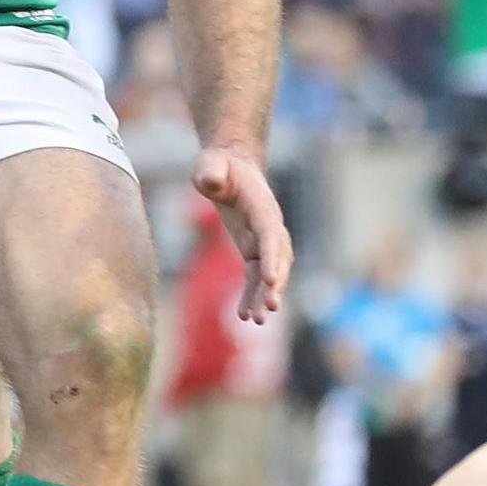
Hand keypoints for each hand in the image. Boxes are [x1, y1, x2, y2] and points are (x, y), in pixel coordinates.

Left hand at [192, 145, 293, 322]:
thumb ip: (210, 172)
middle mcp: (269, 225)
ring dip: (266, 296)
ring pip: (270, 272)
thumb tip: (209, 183)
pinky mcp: (254, 249)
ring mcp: (264, 239)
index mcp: (261, 206)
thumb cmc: (218, 166)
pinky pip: (256, 277)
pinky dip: (252, 295)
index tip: (271, 281)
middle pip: (278, 258)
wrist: (231, 166)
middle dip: (275, 284)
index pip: (270, 235)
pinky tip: (243, 316)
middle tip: (269, 307)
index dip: (272, 258)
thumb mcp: (209, 164)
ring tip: (257, 321)